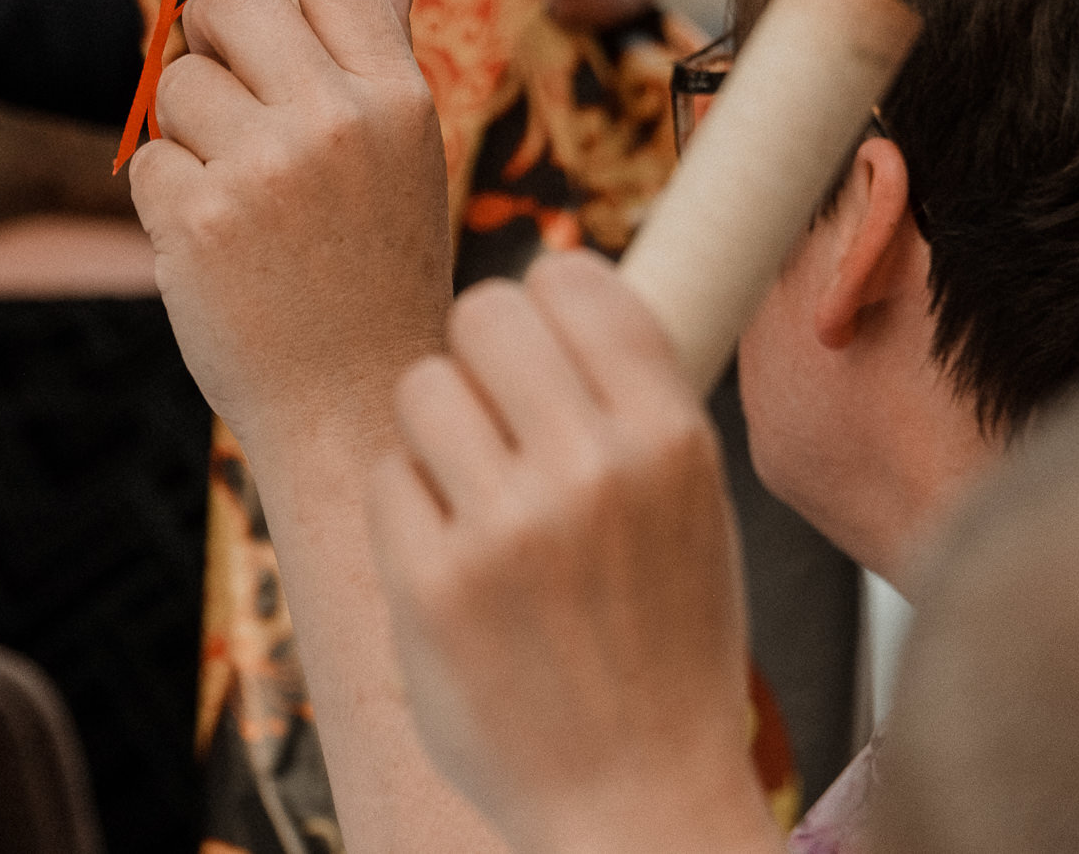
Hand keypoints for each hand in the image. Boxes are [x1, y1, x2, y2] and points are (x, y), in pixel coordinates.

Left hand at [127, 0, 453, 456]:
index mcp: (397, 97)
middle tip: (223, 80)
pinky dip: (167, 195)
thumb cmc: (378, 278)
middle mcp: (334, 121)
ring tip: (240, 198)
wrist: (354, 407)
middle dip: (207, 28)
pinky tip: (214, 247)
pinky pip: (147, 157)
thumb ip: (381, 60)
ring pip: (177, 83)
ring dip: (190, 128)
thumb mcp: (408, 163)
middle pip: (229, 4)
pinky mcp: (195, 218)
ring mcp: (262, 170)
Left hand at [369, 252, 775, 853]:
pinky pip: (387, 476)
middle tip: (489, 415)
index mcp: (670, 438)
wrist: (635, 800)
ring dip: (433, 431)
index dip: (539, 299)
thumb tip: (551, 279)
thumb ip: (627, 397)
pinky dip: (406, 511)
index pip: (573, 278)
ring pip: (422, 386)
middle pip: (483, 310)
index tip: (535, 342)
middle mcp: (594, 469)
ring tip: (472, 496)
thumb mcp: (691, 507)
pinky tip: (450, 563)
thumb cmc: (660, 642)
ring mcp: (507, 527)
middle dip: (475, 354)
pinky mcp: (431, 585)